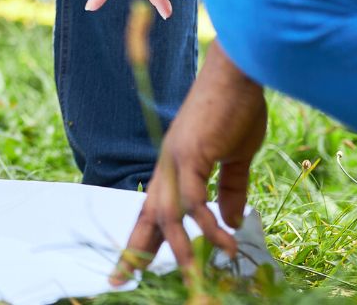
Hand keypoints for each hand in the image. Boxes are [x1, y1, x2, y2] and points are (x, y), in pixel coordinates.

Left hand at [112, 45, 265, 284]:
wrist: (237, 73)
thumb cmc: (237, 109)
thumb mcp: (236, 157)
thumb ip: (230, 189)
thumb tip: (229, 221)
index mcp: (175, 168)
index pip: (153, 211)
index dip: (142, 241)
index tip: (129, 269)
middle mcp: (167, 167)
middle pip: (146, 218)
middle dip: (134, 253)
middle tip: (119, 282)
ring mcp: (175, 161)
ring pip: (168, 216)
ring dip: (181, 250)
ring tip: (195, 278)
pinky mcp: (191, 155)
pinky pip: (194, 200)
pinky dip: (208, 225)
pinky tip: (226, 241)